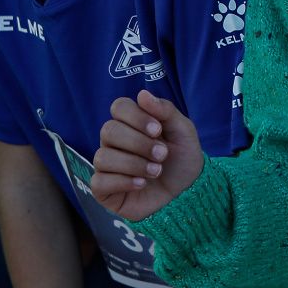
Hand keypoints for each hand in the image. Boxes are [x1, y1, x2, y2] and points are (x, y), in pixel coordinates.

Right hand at [92, 91, 204, 219]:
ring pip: (103, 157)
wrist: (188, 194)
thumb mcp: (183, 131)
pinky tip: (141, 184)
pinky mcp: (104, 190)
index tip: (157, 129)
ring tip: (156, 171)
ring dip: (134, 164)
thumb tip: (142, 94)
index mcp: (131, 124)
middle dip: (139, 143)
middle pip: (108, 131)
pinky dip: (122, 182)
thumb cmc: (182, 160)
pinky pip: (99, 182)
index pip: (118, 107)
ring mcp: (107, 166)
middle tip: (162, 154)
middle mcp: (115, 142)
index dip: (136, 116)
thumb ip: (165, 110)